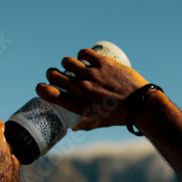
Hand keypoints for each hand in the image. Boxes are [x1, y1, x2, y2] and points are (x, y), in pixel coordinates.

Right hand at [35, 48, 149, 129]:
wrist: (140, 104)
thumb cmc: (119, 116)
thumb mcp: (98, 123)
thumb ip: (84, 124)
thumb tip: (73, 127)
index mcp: (77, 104)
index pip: (49, 93)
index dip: (41, 88)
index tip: (43, 87)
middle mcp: (81, 88)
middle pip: (54, 75)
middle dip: (52, 74)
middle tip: (58, 75)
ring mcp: (91, 74)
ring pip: (67, 61)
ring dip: (67, 63)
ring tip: (73, 66)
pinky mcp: (103, 63)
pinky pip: (84, 53)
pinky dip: (81, 55)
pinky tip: (84, 58)